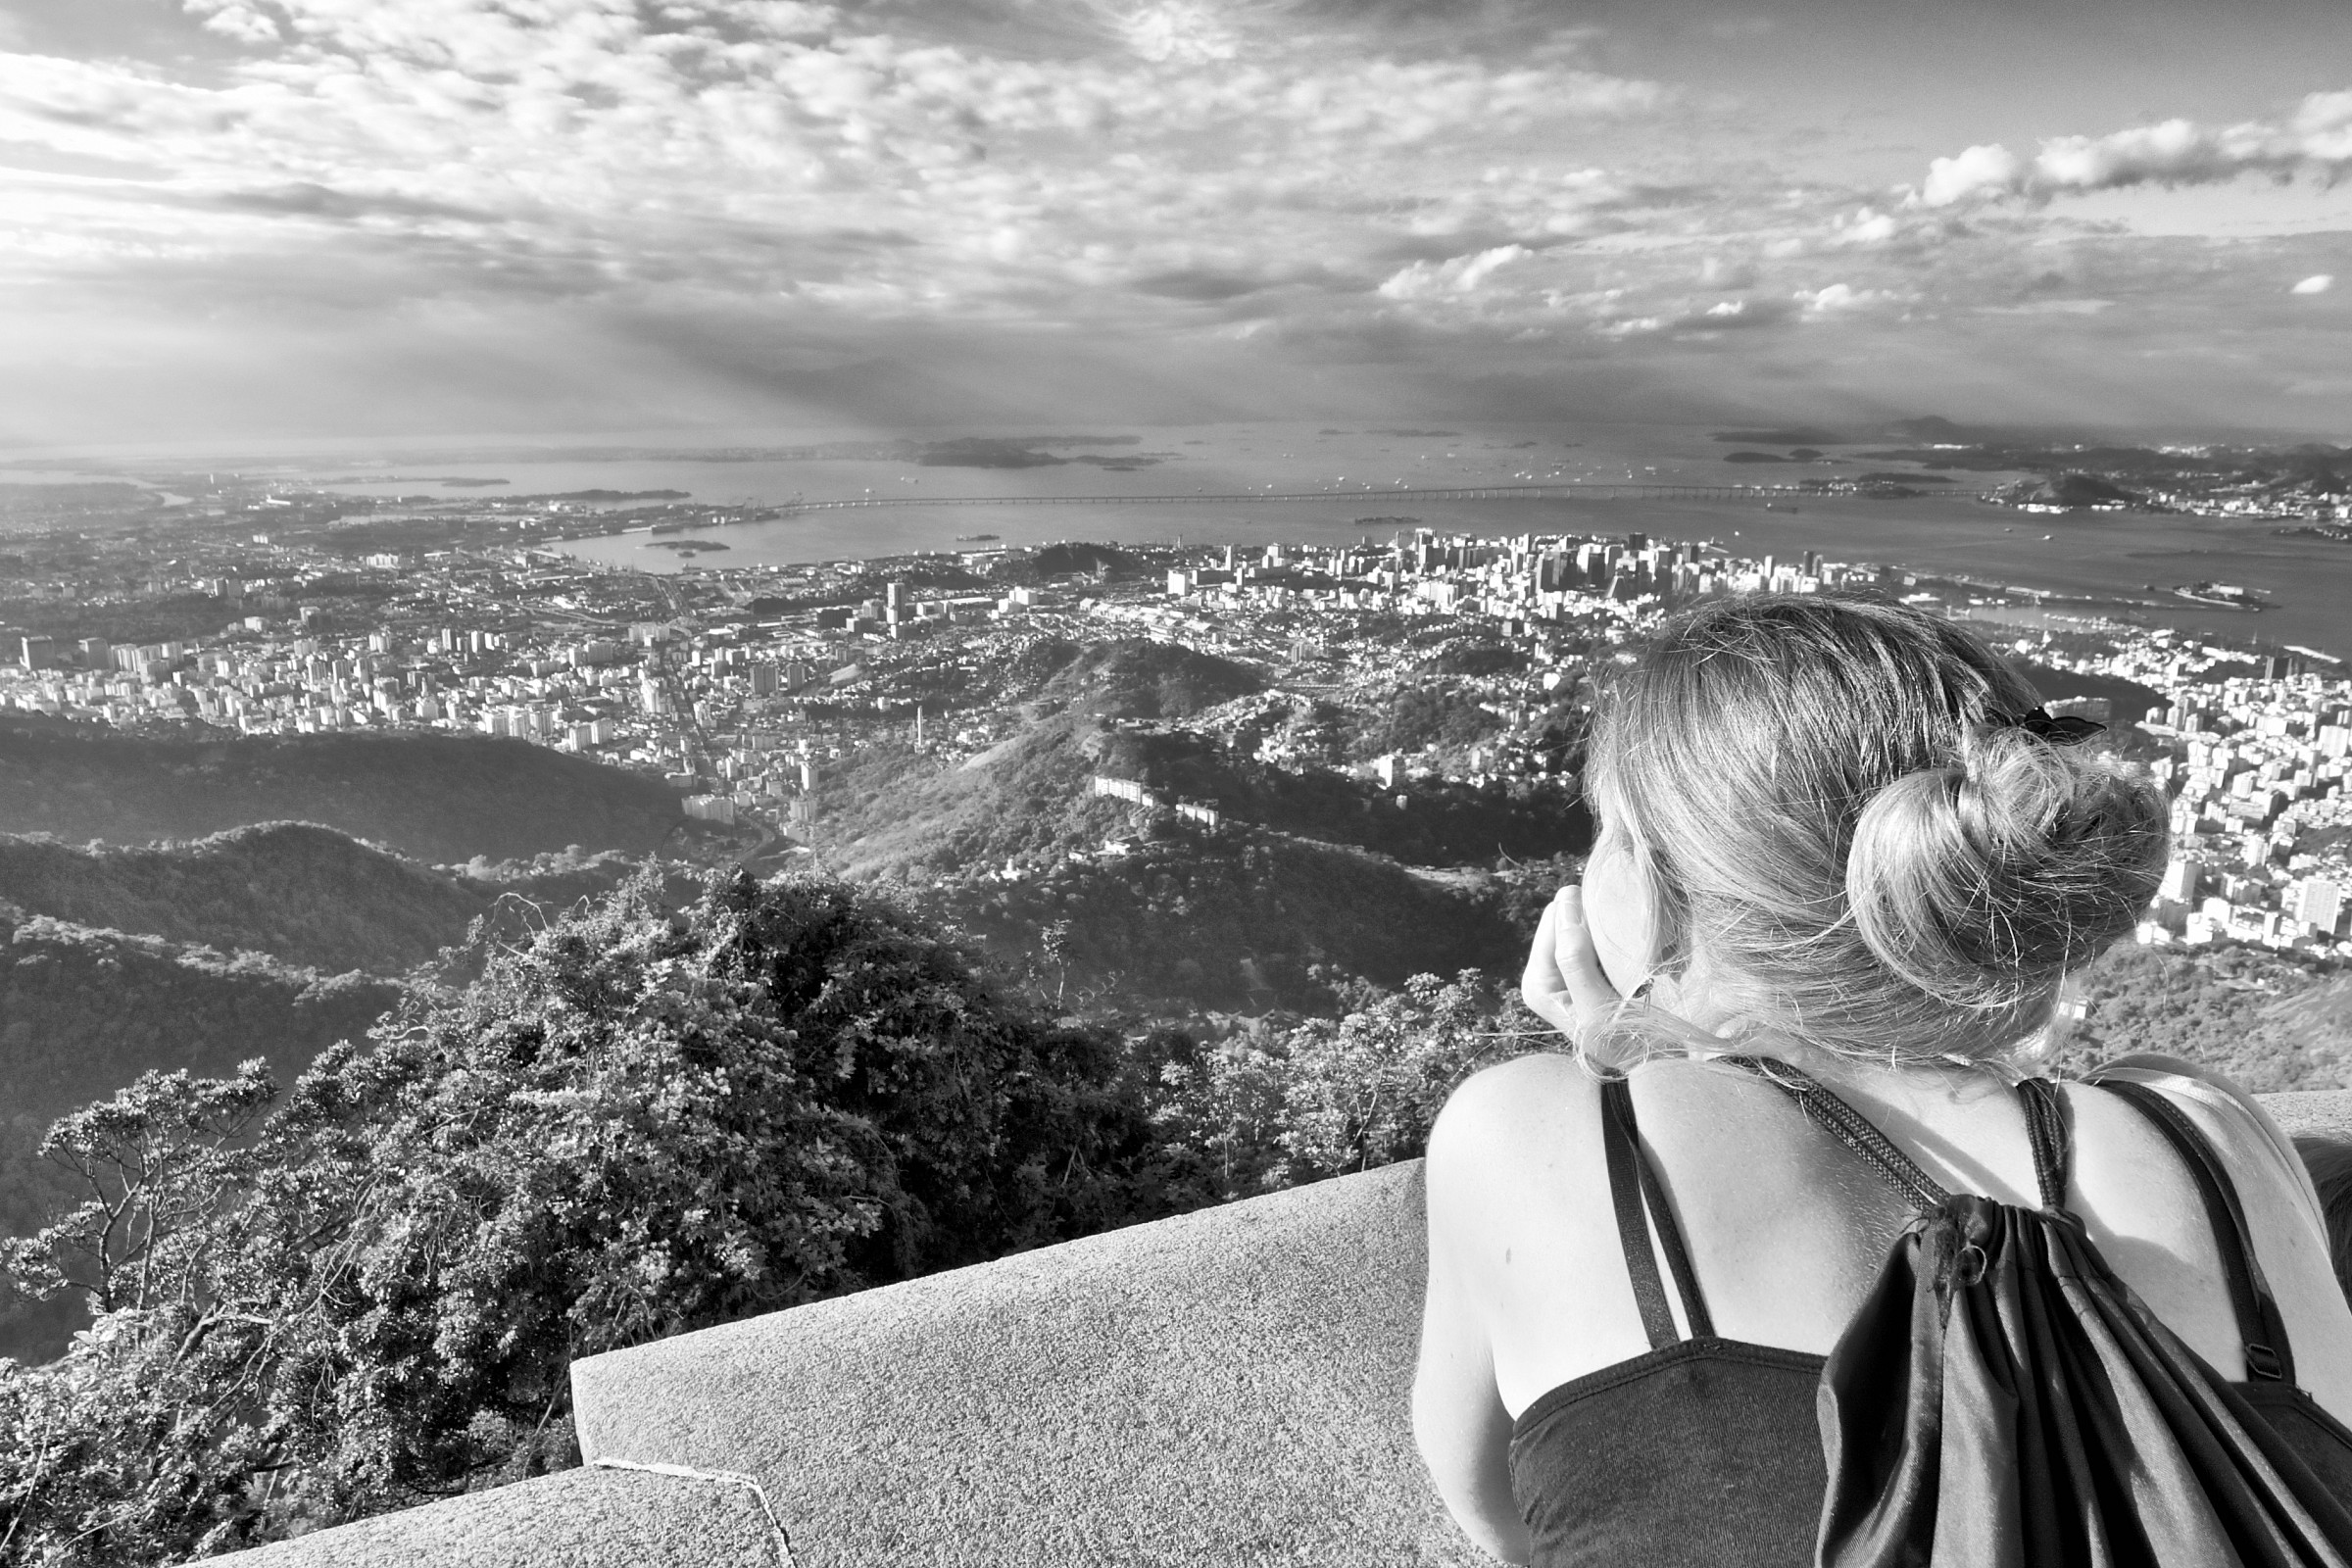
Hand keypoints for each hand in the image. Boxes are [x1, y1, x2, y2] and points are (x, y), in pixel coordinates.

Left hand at [1521, 886, 1623, 1052]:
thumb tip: (1565, 904)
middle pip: (1567, 918)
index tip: (1619, 924)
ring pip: (1586, 925)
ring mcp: (1568, 973)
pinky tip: (1633, 953)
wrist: (1652, 1069)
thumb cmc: (1627, 1042)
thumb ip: (1576, 960)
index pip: (1554, 919)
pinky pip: (1600, 939)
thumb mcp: (1598, 1006)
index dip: (1585, 912)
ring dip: (1610, 929)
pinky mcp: (1590, 973)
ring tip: (1632, 948)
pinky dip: (1617, 940)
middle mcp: (1546, 975)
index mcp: (1537, 982)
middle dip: (1596, 921)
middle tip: (1629, 938)